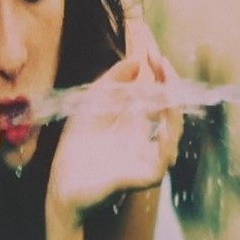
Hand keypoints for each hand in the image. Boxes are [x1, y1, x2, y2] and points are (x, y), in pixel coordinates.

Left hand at [46, 53, 182, 223]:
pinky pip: (166, 156)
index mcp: (137, 123)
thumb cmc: (76, 149)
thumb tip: (136, 62)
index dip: (161, 74)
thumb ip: (111, 82)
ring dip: (173, 104)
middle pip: (172, 107)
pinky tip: (163, 119)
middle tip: (162, 61)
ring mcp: (149, 157)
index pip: (160, 95)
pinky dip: (168, 137)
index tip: (155, 54)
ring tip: (166, 82)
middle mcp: (148, 138)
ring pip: (175, 129)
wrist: (63, 185)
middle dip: (171, 82)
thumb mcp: (91, 105)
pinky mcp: (147, 176)